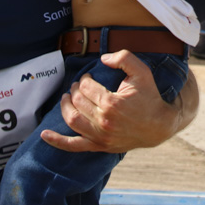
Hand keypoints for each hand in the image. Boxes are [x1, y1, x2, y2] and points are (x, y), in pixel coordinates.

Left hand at [41, 50, 195, 152]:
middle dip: (75, 89)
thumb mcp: (142, 72)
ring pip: (72, 119)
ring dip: (65, 106)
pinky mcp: (99, 146)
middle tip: (78, 85)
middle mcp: (104, 121)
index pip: (86, 86)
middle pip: (78, 101)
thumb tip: (103, 58)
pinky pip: (73, 146)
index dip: (85, 78)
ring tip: (67, 97)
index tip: (89, 76)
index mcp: (112, 103)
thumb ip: (124, 58)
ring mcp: (100, 136)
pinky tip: (44, 134)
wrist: (159, 126)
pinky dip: (57, 141)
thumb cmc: (150, 97)